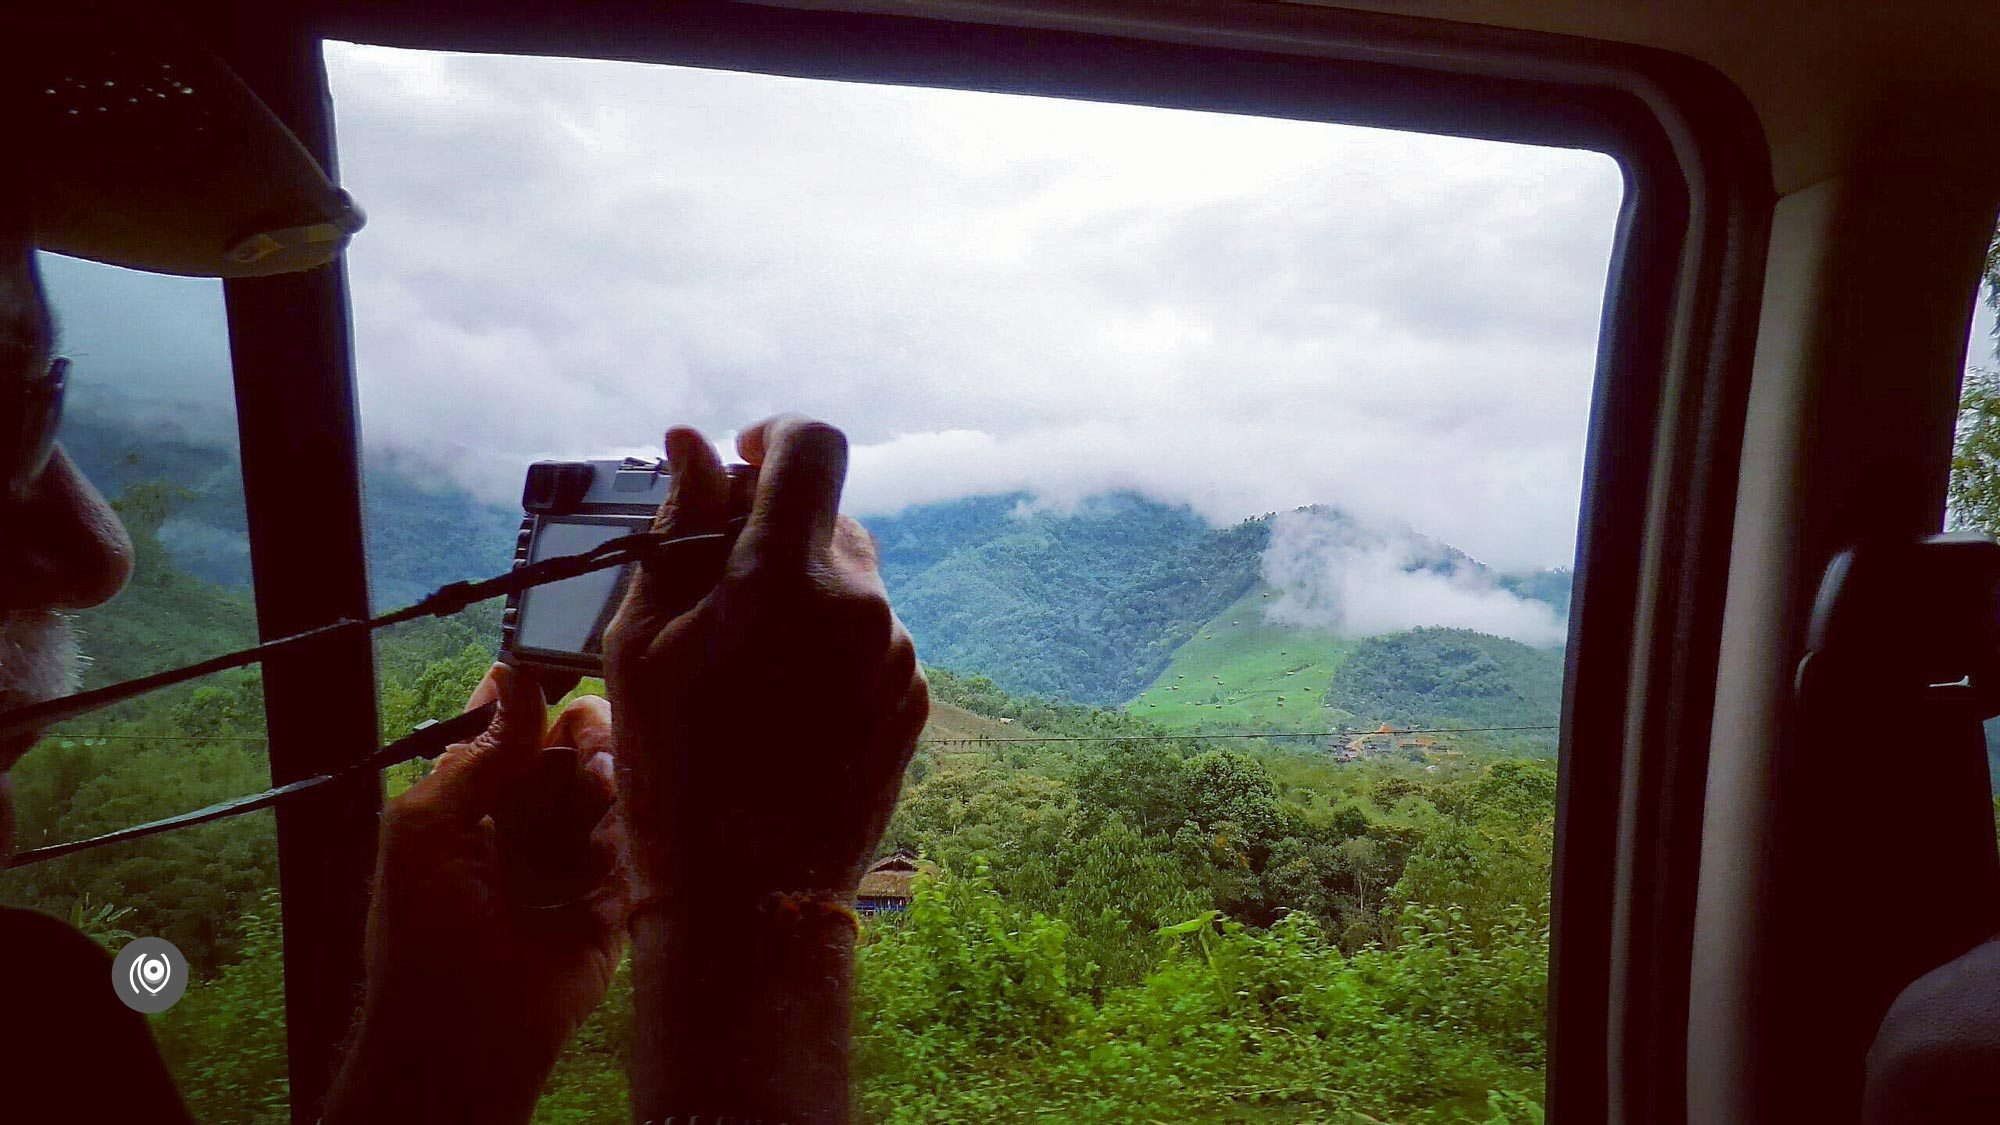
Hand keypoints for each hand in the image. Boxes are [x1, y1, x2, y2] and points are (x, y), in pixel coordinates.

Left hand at [323, 665, 628, 1124]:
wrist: (465, 1030)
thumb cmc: (424, 931)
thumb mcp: (426, 824)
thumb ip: (478, 752)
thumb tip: (512, 674)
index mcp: (472, 805)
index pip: (514, 735)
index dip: (533, 706)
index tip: (552, 677)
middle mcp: (523, 827)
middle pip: (570, 752)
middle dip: (580, 735)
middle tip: (586, 740)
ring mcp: (570, 863)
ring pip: (606, 789)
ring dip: (602, 777)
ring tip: (597, 784)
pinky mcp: (612, 898)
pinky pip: (629, 843)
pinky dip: (621, 828)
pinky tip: (607, 833)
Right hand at [605, 415, 928, 906]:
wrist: (750, 899)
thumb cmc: (673, 773)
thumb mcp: (642, 644)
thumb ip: (677, 530)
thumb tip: (693, 444)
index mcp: (787, 577)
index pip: (812, 446)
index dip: (774, 438)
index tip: (739, 463)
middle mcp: (859, 603)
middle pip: (826, 517)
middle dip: (772, 531)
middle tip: (714, 586)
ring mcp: (895, 653)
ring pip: (849, 580)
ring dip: (801, 593)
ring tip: (745, 666)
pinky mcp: (913, 696)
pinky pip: (869, 637)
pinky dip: (829, 646)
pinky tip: (783, 705)